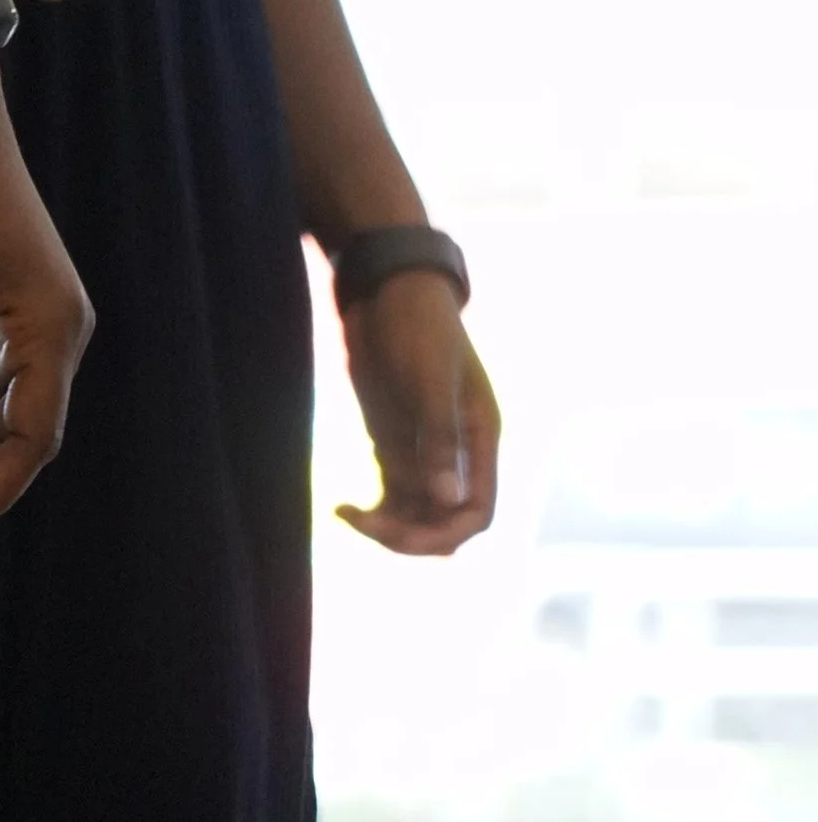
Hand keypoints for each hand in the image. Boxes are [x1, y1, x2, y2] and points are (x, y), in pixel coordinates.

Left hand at [336, 273, 499, 553]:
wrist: (385, 286)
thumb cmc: (416, 323)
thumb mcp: (428, 376)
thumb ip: (440, 437)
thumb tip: (449, 500)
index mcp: (479, 440)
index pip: (477, 512)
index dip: (446, 532)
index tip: (402, 534)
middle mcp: (456, 454)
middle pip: (444, 522)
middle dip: (411, 535)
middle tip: (364, 524)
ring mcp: (423, 451)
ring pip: (415, 515)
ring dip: (388, 528)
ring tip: (347, 515)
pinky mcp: (394, 443)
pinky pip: (391, 496)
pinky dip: (372, 511)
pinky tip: (342, 507)